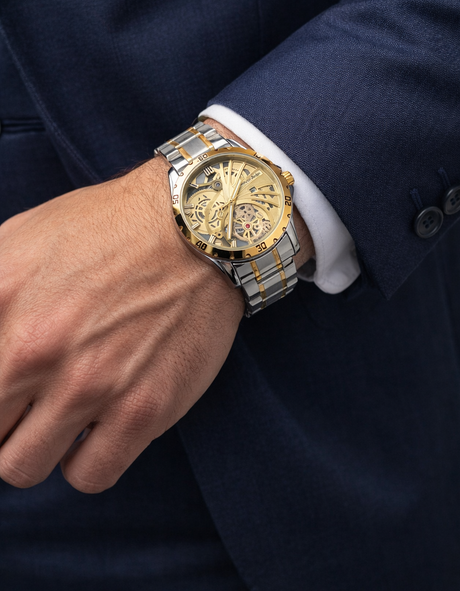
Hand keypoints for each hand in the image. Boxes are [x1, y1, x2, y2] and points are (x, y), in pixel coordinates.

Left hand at [0, 158, 243, 492]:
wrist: (195, 229)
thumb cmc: (108, 228)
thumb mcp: (18, 239)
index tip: (4, 387)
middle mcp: (35, 348)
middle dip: (2, 420)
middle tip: (25, 401)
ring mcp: (91, 384)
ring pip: (23, 467)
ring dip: (34, 447)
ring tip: (57, 418)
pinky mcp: (143, 410)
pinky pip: (88, 476)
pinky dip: (84, 461)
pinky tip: (95, 428)